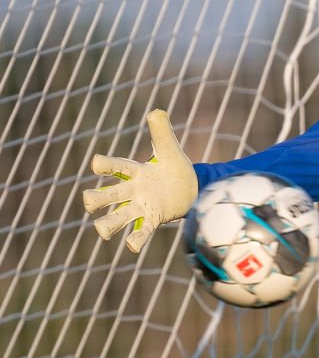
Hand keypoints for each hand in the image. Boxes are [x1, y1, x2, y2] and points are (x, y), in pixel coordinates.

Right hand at [82, 109, 197, 252]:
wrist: (190, 189)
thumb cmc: (174, 168)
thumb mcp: (170, 150)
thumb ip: (162, 133)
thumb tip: (156, 111)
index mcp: (135, 171)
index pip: (116, 167)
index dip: (106, 165)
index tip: (96, 163)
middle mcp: (132, 191)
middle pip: (108, 196)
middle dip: (96, 199)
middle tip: (89, 202)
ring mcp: (141, 207)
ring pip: (118, 217)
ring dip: (108, 225)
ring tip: (102, 231)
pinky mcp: (152, 220)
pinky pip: (141, 232)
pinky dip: (135, 240)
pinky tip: (132, 247)